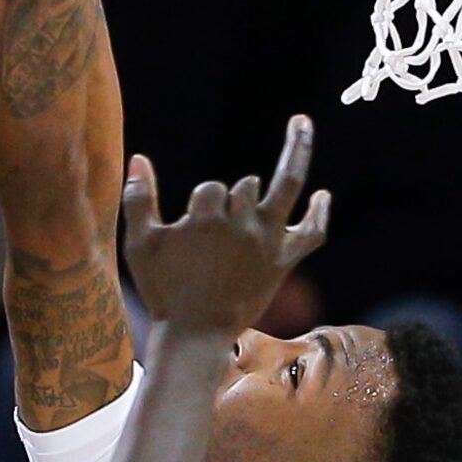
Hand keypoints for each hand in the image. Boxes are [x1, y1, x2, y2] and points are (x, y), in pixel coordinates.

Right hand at [121, 115, 329, 335]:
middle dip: (234, 196)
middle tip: (221, 228)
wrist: (195, 335)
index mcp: (205, 220)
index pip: (210, 190)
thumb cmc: (164, 291)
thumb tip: (137, 158)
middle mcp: (241, 226)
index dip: (201, 205)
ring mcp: (267, 242)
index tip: (190, 232)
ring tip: (301, 125)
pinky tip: (323, 195)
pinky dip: (320, 213)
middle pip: (245, 186)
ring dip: (290, 160)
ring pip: (286, 188)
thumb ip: (138, 200)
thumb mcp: (140, 245)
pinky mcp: (283, 261)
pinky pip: (312, 232)